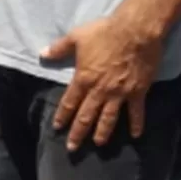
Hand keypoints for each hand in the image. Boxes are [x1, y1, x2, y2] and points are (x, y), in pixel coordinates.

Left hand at [42, 16, 164, 150]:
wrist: (136, 31)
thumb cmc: (105, 32)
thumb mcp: (76, 37)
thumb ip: (59, 48)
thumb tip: (42, 54)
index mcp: (83, 79)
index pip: (69, 103)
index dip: (62, 116)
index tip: (57, 128)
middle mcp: (99, 91)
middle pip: (86, 116)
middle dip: (78, 133)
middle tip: (72, 148)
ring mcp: (119, 93)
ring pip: (108, 118)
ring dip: (102, 133)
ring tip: (98, 144)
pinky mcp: (138, 91)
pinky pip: (136, 112)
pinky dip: (136, 124)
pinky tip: (135, 135)